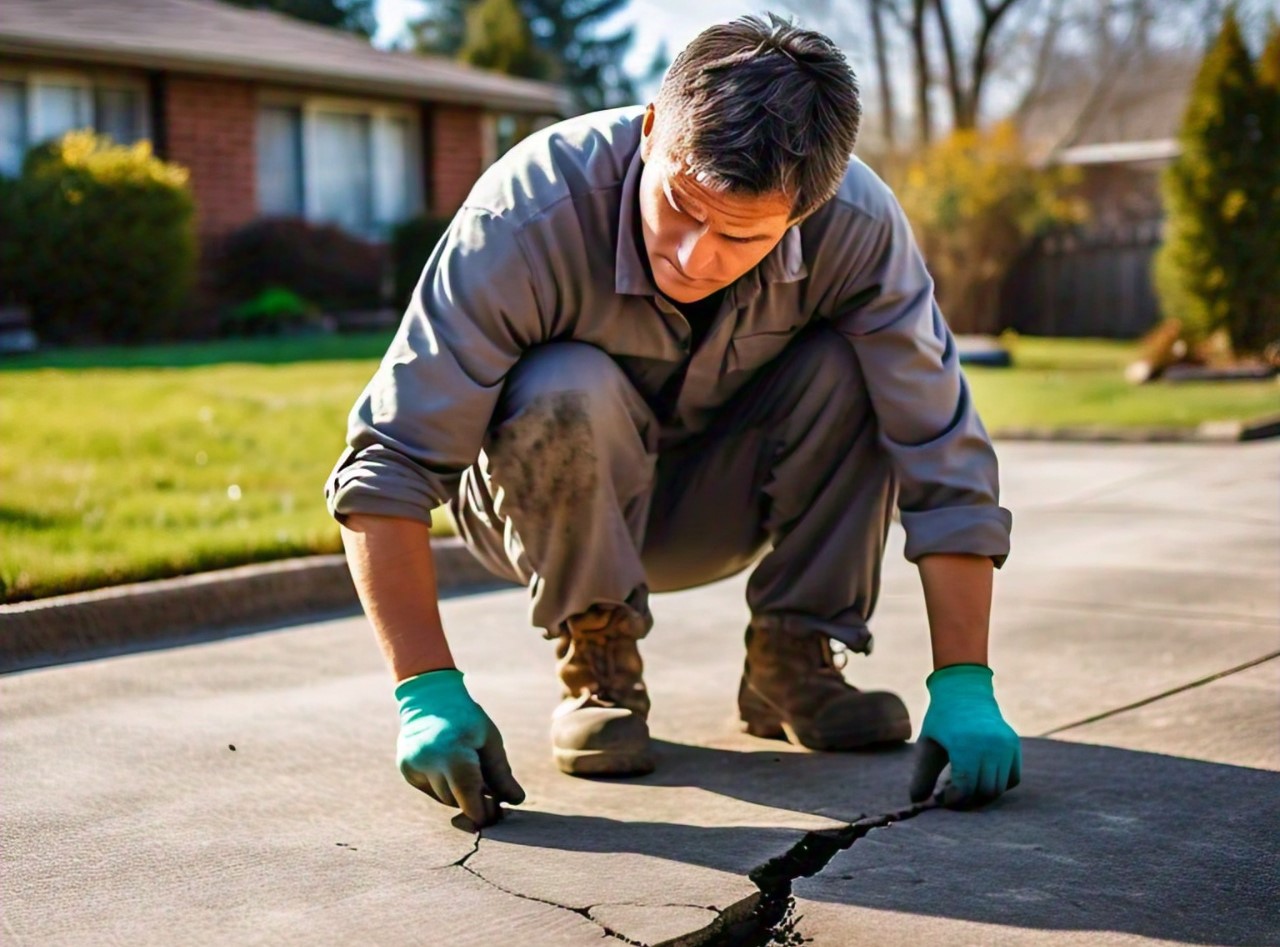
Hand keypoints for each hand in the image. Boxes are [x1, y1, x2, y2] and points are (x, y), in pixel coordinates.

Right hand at [395, 669, 525, 827]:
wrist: (431, 698)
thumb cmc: (467, 718)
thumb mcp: (490, 740)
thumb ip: (501, 773)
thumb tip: (516, 800)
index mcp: (453, 752)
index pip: (468, 797)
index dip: (483, 811)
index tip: (495, 812)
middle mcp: (428, 761)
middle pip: (456, 800)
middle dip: (472, 799)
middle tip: (488, 789)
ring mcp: (413, 765)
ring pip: (442, 797)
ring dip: (458, 792)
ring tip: (468, 769)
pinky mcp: (405, 768)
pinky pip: (429, 789)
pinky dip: (442, 784)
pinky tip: (447, 764)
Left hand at [909, 664, 1020, 808]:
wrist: (964, 691)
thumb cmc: (941, 720)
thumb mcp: (927, 745)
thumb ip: (922, 775)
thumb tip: (915, 802)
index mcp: (965, 744)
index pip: (965, 787)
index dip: (952, 799)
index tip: (940, 799)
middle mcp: (989, 745)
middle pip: (984, 791)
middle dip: (967, 800)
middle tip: (952, 796)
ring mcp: (1005, 744)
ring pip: (999, 788)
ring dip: (982, 795)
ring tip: (964, 787)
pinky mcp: (1014, 745)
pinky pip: (1012, 778)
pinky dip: (999, 785)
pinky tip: (981, 779)